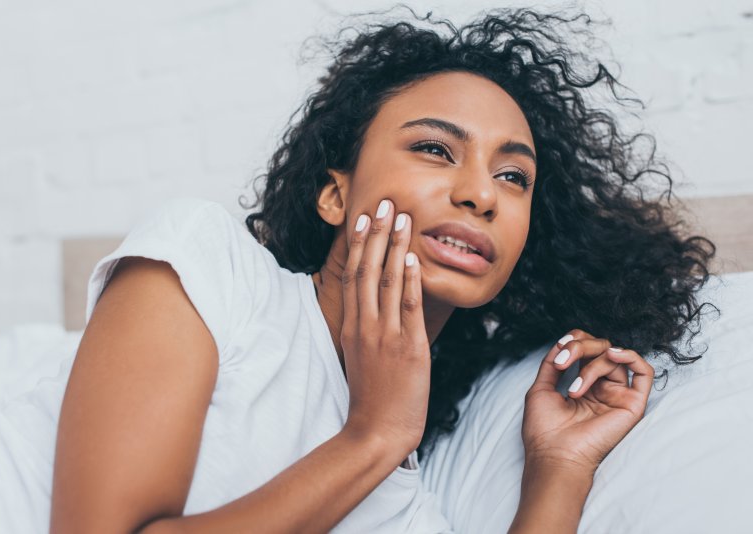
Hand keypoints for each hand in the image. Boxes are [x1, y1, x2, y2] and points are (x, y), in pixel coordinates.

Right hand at [340, 198, 429, 458]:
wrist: (377, 430)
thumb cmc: (372, 396)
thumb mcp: (360, 356)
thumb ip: (365, 328)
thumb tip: (372, 305)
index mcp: (353, 326)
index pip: (354, 275)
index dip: (359, 244)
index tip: (363, 217)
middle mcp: (366, 325)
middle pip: (368, 270)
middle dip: (375, 234)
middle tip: (383, 203)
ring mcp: (385, 335)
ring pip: (388, 282)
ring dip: (395, 247)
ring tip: (401, 218)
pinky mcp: (408, 347)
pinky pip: (409, 307)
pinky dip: (410, 280)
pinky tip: (413, 257)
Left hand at [521, 329, 654, 474]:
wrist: (553, 455)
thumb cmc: (544, 430)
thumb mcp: (541, 388)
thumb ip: (552, 362)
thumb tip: (563, 341)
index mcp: (583, 385)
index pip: (587, 349)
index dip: (574, 341)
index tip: (558, 351)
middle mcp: (602, 388)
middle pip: (601, 348)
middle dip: (580, 348)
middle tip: (562, 362)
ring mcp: (617, 396)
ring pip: (614, 358)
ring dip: (590, 364)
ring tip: (573, 390)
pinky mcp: (632, 405)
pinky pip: (645, 374)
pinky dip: (631, 357)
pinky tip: (613, 354)